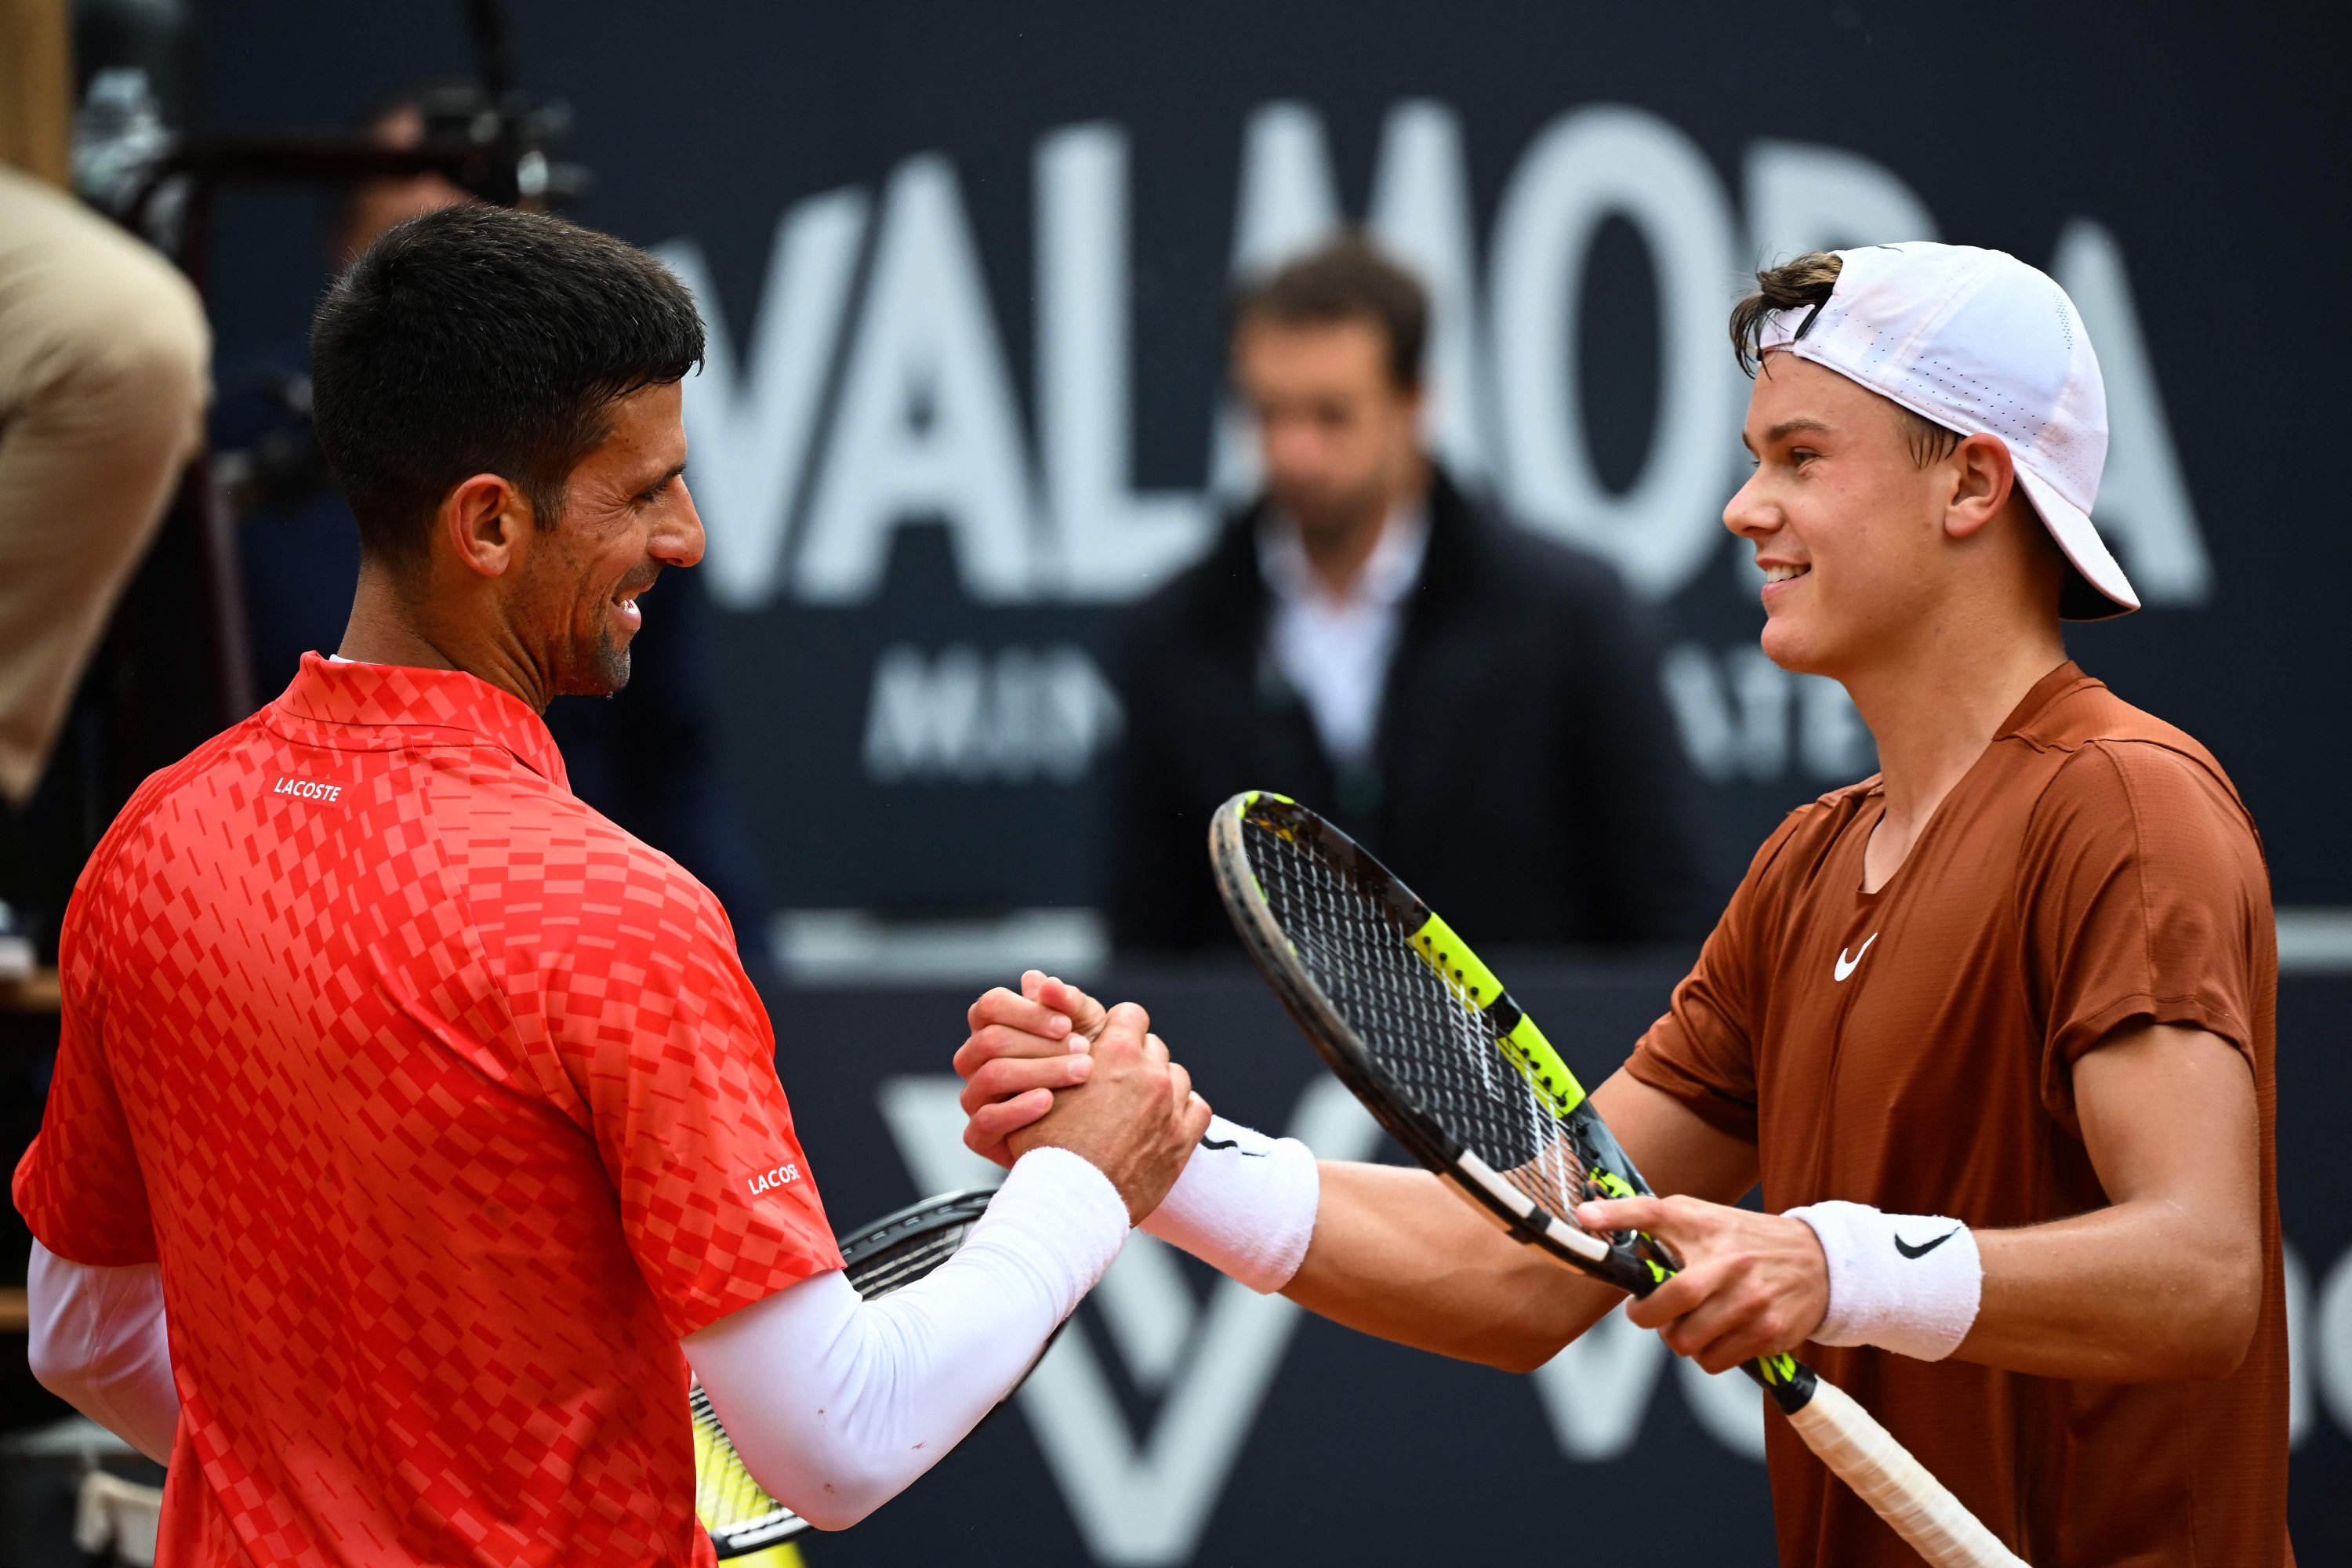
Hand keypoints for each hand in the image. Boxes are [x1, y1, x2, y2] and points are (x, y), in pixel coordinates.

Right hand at [956, 971, 1106, 1167]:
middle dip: (1042, 1045)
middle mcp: (975, 1061)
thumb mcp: (1087, 1029)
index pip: (990, 1006)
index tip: (1067, 1024)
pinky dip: (1018, 1109)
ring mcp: (974, 1098)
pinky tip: (1049, 1101)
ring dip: (1039, 1071)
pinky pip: (984, 1121)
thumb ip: (1068, 1004)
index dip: (1027, 1012)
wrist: (1096, 1128)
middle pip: (990, 1040)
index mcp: (992, 1027)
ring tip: (1080, 1073)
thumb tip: (1042, 981)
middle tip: (1085, 1051)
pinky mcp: (979, 1135)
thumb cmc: (1087, 1067)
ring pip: (990, 1076)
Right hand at [1007, 1000, 1209, 1223]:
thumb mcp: (1038, 1083)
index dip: (1117, 1030)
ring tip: (1133, 1109)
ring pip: (1175, 1077)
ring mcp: (1173, 1105)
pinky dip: (1181, 1113)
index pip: (1131, 1015)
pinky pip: (1196, 1108)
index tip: (1106, 1048)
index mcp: (1118, 1052)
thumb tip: (1036, 982)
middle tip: (1114, 1085)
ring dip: (1158, 1088)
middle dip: (1136, 1060)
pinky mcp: (1186, 1137)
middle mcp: (1152, 1072)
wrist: (1072, 1201)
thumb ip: (1048, 1036)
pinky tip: (1158, 1125)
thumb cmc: (1047, 1145)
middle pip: (1153, 1047)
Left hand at [1574, 1195, 1829, 1374]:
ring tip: (1691, 1322)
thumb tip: (1594, 1222)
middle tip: (1647, 1312)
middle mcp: (1728, 1261)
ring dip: (1679, 1339)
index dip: (1617, 1214)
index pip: (1655, 1211)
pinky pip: (1713, 1361)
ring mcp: (1750, 1299)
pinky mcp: (1768, 1332)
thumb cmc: (1744, 1240)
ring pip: (1685, 1341)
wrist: (1819, 1262)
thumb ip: (1657, 1223)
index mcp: (1704, 1225)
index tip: (1584, 1216)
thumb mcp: (1703, 1218)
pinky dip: (1707, 1355)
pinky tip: (1719, 1334)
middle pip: (1669, 1301)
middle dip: (1645, 1316)